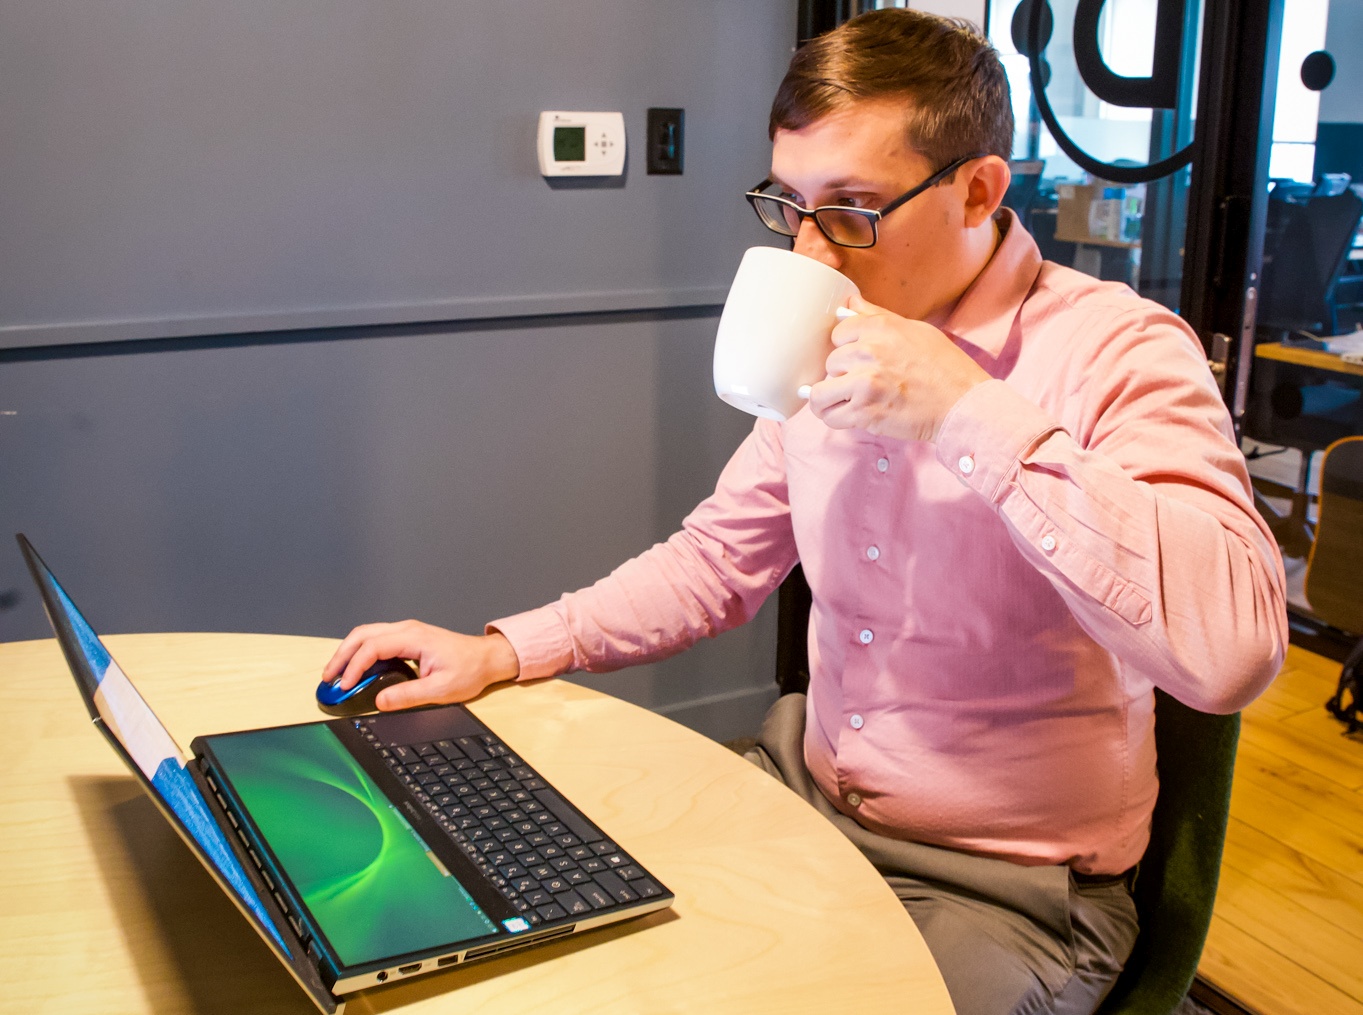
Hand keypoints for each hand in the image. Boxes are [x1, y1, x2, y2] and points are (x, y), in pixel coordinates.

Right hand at [321, 620, 520, 709]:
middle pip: (362, 635)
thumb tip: (380, 702)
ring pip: (367, 635)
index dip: (354, 666)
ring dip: (348, 652)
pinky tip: (356, 669)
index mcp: (414, 638)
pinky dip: (360, 652)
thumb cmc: (469, 670)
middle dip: (341, 655)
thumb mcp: (440, 690)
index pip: (372, 647)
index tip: (344, 685)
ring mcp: (407, 632)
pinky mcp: (407, 638)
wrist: (486, 658)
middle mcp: (407, 629)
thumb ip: (408, 696)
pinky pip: (376, 640)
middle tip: (328, 678)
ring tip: (336, 674)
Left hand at [806, 293, 990, 441]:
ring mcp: (864, 383)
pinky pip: (831, 417)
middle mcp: (869, 352)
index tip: (857, 359)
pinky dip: (836, 419)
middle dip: (841, 374)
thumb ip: (877, 317)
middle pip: (829, 363)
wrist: (963, 404)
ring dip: (829, 399)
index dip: (845, 348)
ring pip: (821, 393)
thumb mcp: (915, 330)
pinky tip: (848, 416)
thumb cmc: (945, 368)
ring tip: (842, 402)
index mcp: (879, 328)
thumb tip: (850, 302)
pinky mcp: (865, 413)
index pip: (837, 334)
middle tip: (859, 383)